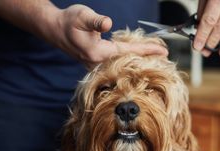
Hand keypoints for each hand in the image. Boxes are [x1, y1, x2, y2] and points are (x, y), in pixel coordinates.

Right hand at [49, 5, 167, 68]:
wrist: (54, 30)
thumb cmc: (68, 21)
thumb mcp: (82, 16)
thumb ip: (95, 21)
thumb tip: (108, 23)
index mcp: (99, 53)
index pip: (129, 52)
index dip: (147, 50)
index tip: (163, 51)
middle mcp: (99, 63)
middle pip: (128, 62)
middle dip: (147, 58)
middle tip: (165, 55)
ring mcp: (97, 65)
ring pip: (123, 64)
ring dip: (139, 61)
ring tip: (155, 58)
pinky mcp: (96, 63)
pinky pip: (117, 63)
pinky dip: (129, 60)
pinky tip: (137, 58)